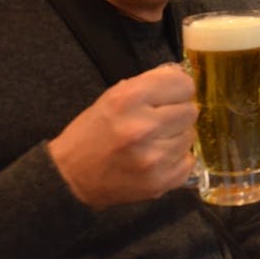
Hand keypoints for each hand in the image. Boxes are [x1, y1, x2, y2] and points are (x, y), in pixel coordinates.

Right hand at [47, 63, 197, 210]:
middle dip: (177, 113)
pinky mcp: (159, 182)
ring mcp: (153, 157)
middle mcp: (143, 126)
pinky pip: (188, 161)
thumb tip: (182, 76)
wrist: (69, 178)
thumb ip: (150, 84)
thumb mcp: (113, 97)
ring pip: (190, 136)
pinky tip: (156, 159)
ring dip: (175, 137)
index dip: (178, 89)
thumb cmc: (92, 132)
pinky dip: (177, 160)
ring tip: (153, 142)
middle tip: (158, 121)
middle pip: (190, 111)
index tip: (170, 95)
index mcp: (129, 98)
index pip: (183, 84)